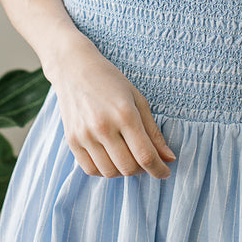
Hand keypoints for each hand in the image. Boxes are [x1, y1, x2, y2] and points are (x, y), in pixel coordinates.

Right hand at [53, 40, 176, 178]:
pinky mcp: (72, 140)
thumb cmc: (110, 81)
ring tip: (128, 157)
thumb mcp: (138, 99)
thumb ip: (153, 132)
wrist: (74, 68)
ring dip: (124, 171)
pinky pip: (90, 170)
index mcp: (125, 114)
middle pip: (129, 168)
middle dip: (143, 170)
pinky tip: (111, 159)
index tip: (165, 172)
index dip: (159, 169)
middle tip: (146, 160)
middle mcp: (103, 127)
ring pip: (110, 172)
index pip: (146, 156)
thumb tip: (169, 158)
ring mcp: (85, 135)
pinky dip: (104, 170)